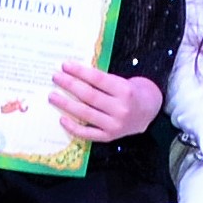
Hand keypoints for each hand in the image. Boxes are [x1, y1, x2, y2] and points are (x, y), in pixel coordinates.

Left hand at [46, 64, 161, 143]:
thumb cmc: (132, 91)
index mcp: (125, 90)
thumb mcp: (122, 81)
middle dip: (69, 85)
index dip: (79, 72)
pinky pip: (88, 134)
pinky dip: (73, 127)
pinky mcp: (110, 137)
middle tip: (55, 77)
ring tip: (53, 96)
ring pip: (85, 114)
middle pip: (89, 96)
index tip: (64, 65)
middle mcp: (120, 109)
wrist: (149, 111)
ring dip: (66, 104)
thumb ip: (102, 80)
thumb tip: (74, 74)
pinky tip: (62, 119)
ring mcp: (115, 125)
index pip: (97, 79)